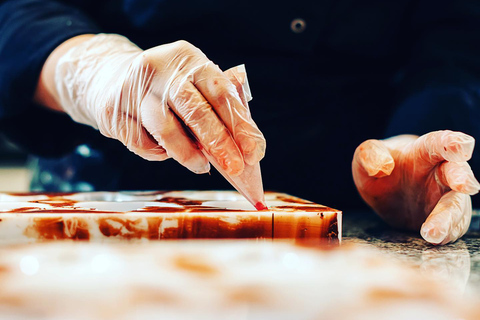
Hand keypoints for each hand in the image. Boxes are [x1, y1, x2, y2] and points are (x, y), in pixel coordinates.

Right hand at [54, 34, 264, 174]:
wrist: (109, 77)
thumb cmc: (165, 88)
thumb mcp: (192, 83)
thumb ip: (216, 108)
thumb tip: (243, 148)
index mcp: (188, 58)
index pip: (220, 93)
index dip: (240, 125)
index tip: (254, 152)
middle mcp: (160, 69)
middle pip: (196, 111)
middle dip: (220, 144)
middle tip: (235, 168)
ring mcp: (132, 89)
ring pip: (166, 130)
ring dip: (189, 155)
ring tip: (201, 166)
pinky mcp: (112, 111)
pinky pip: (143, 143)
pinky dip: (160, 153)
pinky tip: (166, 150)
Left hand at [352, 130, 479, 244]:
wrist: (386, 190)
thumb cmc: (379, 166)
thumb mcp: (364, 157)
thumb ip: (369, 155)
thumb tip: (382, 166)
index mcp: (421, 151)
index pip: (437, 143)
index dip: (451, 143)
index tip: (462, 146)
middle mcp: (440, 171)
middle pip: (456, 172)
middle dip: (462, 178)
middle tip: (465, 186)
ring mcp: (445, 195)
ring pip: (456, 205)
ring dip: (448, 219)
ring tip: (431, 234)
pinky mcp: (447, 217)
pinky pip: (454, 226)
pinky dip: (447, 234)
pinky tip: (433, 241)